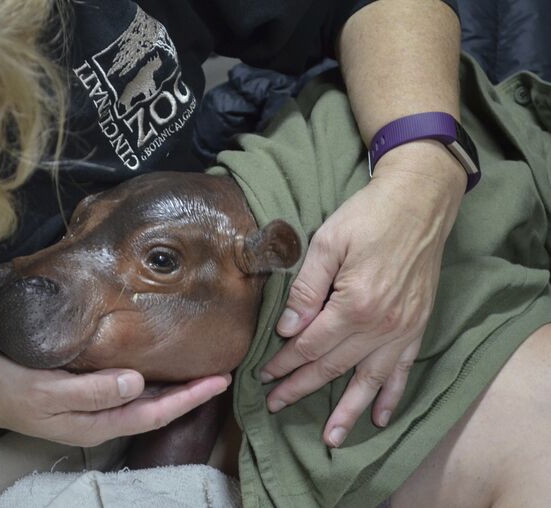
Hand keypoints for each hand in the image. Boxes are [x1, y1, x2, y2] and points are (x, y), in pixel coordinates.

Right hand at [0, 350, 230, 446]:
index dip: (189, 399)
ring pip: (141, 398)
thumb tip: (138, 383)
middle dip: (189, 393)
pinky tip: (153, 360)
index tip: (219, 380)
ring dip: (171, 385)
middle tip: (220, 370)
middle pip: (154, 408)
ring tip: (198, 366)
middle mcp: (97, 418)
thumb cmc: (4, 385)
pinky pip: (123, 387)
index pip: (153, 413)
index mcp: (94, 423)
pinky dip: (146, 376)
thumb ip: (92, 390)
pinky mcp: (79, 390)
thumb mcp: (46, 388)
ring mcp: (88, 405)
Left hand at [260, 141, 465, 447]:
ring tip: (331, 437)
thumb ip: (307, 288)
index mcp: (354, 305)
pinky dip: (390, 395)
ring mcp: (402, 330)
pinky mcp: (417, 326)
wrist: (419, 203)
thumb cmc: (368, 216)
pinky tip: (380, 416)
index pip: (310, 345)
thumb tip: (288, 327)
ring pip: (368, 380)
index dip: (284, 363)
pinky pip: (402, 371)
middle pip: (333, 366)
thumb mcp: (328, 242)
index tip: (263, 376)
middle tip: (276, 405)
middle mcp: (381, 326)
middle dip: (301, 388)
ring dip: (348, 411)